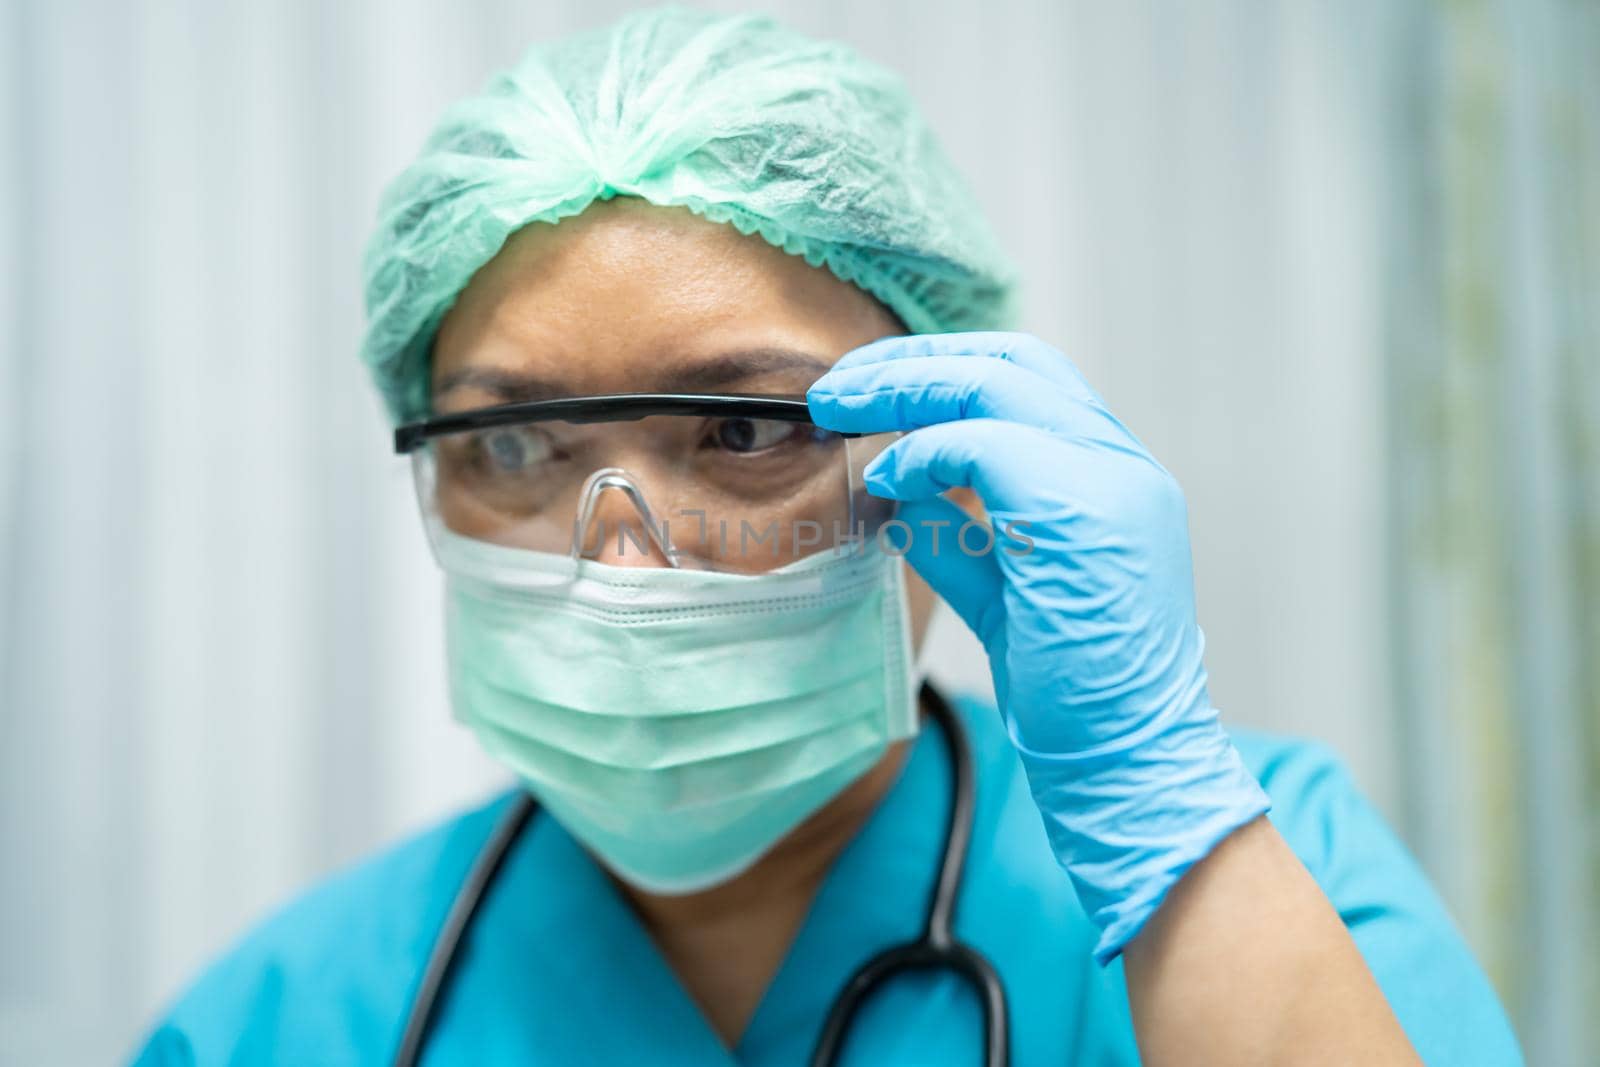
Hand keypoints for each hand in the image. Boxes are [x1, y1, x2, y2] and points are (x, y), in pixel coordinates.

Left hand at [808, 332, 1269, 961]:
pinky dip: (924, 452)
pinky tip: (886, 479)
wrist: (1128, 761)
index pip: (1028, 379)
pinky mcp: (1084, 515)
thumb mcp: (1003, 591)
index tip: (871, 386)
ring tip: (841, 408)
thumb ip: (959, 533)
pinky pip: (986, 446)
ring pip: (1000, 385)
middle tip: (840, 384)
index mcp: (1113, 476)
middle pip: (1013, 362)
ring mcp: (1114, 484)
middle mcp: (1123, 466)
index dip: (944, 370)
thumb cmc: (1072, 691)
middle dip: (915, 362)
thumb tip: (896, 490)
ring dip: (907, 389)